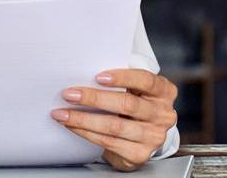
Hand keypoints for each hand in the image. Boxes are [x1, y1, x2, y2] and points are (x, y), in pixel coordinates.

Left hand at [52, 70, 178, 171]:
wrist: (140, 135)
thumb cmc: (132, 103)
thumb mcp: (133, 88)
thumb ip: (118, 80)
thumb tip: (82, 73)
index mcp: (163, 92)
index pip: (145, 80)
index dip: (122, 78)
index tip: (98, 77)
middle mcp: (162, 114)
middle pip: (127, 104)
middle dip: (94, 98)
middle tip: (69, 94)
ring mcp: (153, 136)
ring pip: (115, 126)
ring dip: (84, 119)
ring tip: (63, 113)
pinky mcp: (139, 153)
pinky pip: (108, 142)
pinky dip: (86, 133)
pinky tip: (72, 126)